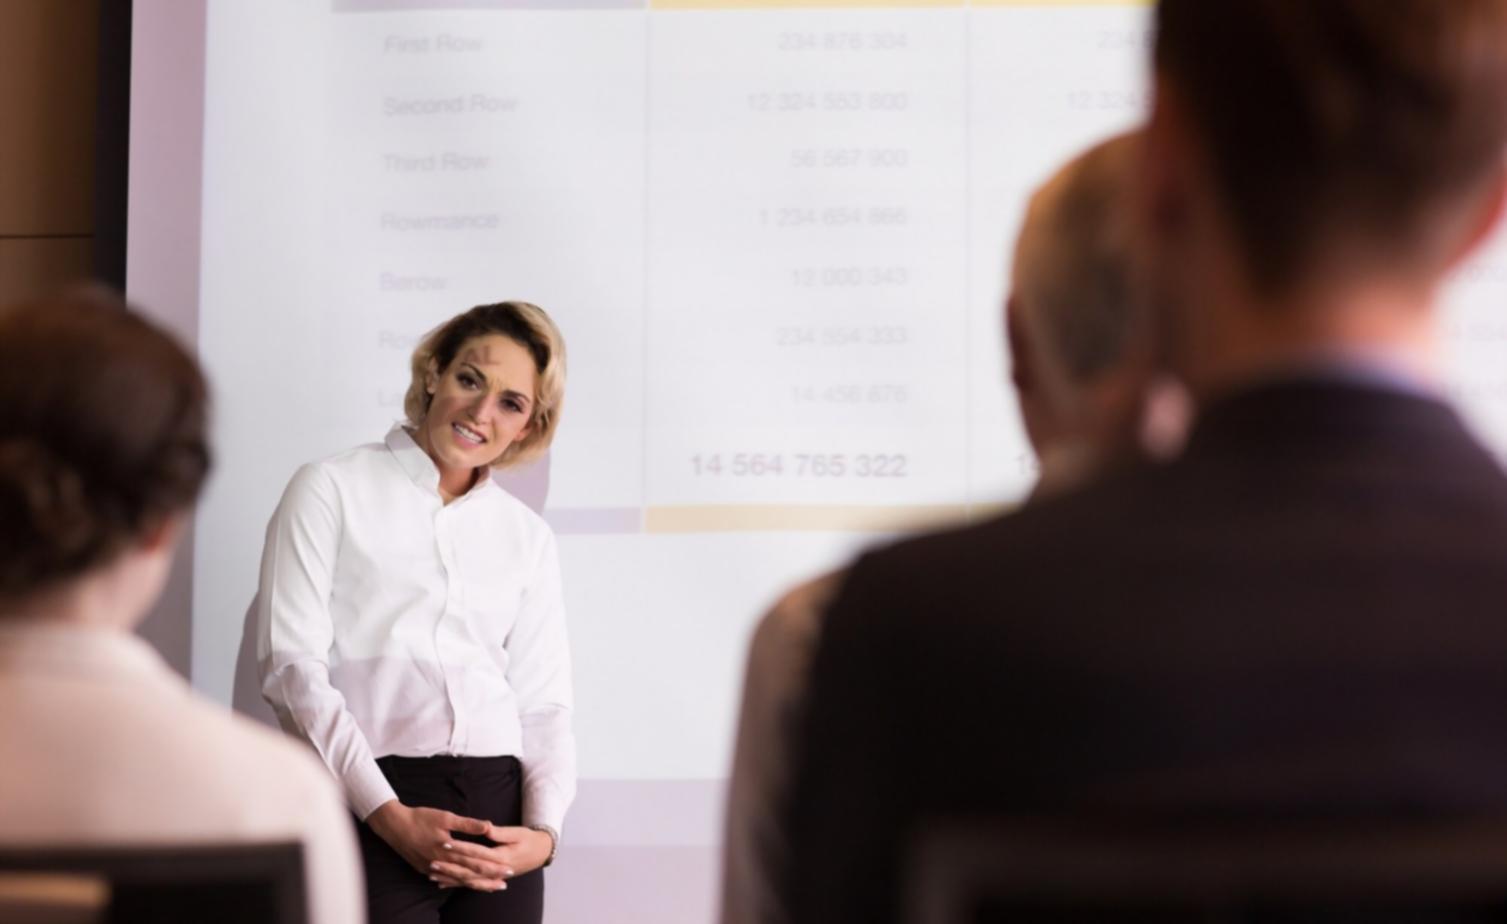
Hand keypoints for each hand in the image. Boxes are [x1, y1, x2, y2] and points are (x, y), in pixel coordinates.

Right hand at [366, 801, 494, 884]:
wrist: (394, 826)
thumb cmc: (420, 818)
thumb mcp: (445, 817)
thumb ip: (467, 824)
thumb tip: (488, 826)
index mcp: (449, 850)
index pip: (477, 860)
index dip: (494, 865)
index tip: (508, 868)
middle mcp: (442, 863)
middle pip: (470, 874)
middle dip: (489, 879)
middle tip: (505, 884)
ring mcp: (433, 869)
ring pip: (458, 880)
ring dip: (475, 884)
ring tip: (491, 888)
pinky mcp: (425, 870)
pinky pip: (445, 880)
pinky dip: (457, 883)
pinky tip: (465, 885)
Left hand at [427, 826, 553, 891]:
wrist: (541, 851)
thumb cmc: (529, 839)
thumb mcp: (517, 832)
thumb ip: (499, 832)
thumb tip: (485, 827)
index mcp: (502, 857)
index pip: (477, 853)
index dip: (461, 849)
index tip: (445, 843)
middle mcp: (496, 870)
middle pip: (469, 870)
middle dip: (450, 867)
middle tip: (433, 863)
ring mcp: (494, 876)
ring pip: (469, 880)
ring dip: (450, 878)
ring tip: (433, 876)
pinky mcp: (491, 878)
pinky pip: (472, 883)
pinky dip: (457, 884)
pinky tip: (443, 884)